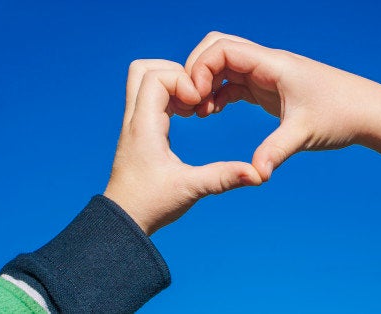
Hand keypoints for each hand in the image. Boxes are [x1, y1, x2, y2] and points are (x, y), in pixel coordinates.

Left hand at [104, 59, 261, 234]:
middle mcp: (135, 119)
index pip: (156, 77)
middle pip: (144, 69)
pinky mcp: (140, 131)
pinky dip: (171, 96)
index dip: (182, 80)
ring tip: (194, 105)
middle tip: (196, 95)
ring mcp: (135, 124)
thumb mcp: (190, 189)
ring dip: (173, 83)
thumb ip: (223, 178)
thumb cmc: (150, 206)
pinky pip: (151, 97)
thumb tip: (257, 174)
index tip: (198, 103)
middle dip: (175, 72)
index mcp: (144, 127)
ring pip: (145, 80)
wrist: (123, 222)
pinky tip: (189, 115)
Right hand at [185, 32, 380, 180]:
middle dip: (197, 71)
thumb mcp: (304, 132)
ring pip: (225, 67)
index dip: (200, 69)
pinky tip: (213, 112)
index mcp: (273, 64)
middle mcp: (268, 64)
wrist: (368, 112)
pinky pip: (236, 83)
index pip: (222, 49)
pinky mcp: (271, 89)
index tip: (195, 99)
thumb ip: (276, 151)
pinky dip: (220, 93)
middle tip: (191, 102)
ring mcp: (269, 75)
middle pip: (218, 49)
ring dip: (207, 84)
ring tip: (198, 112)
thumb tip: (256, 175)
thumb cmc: (342, 114)